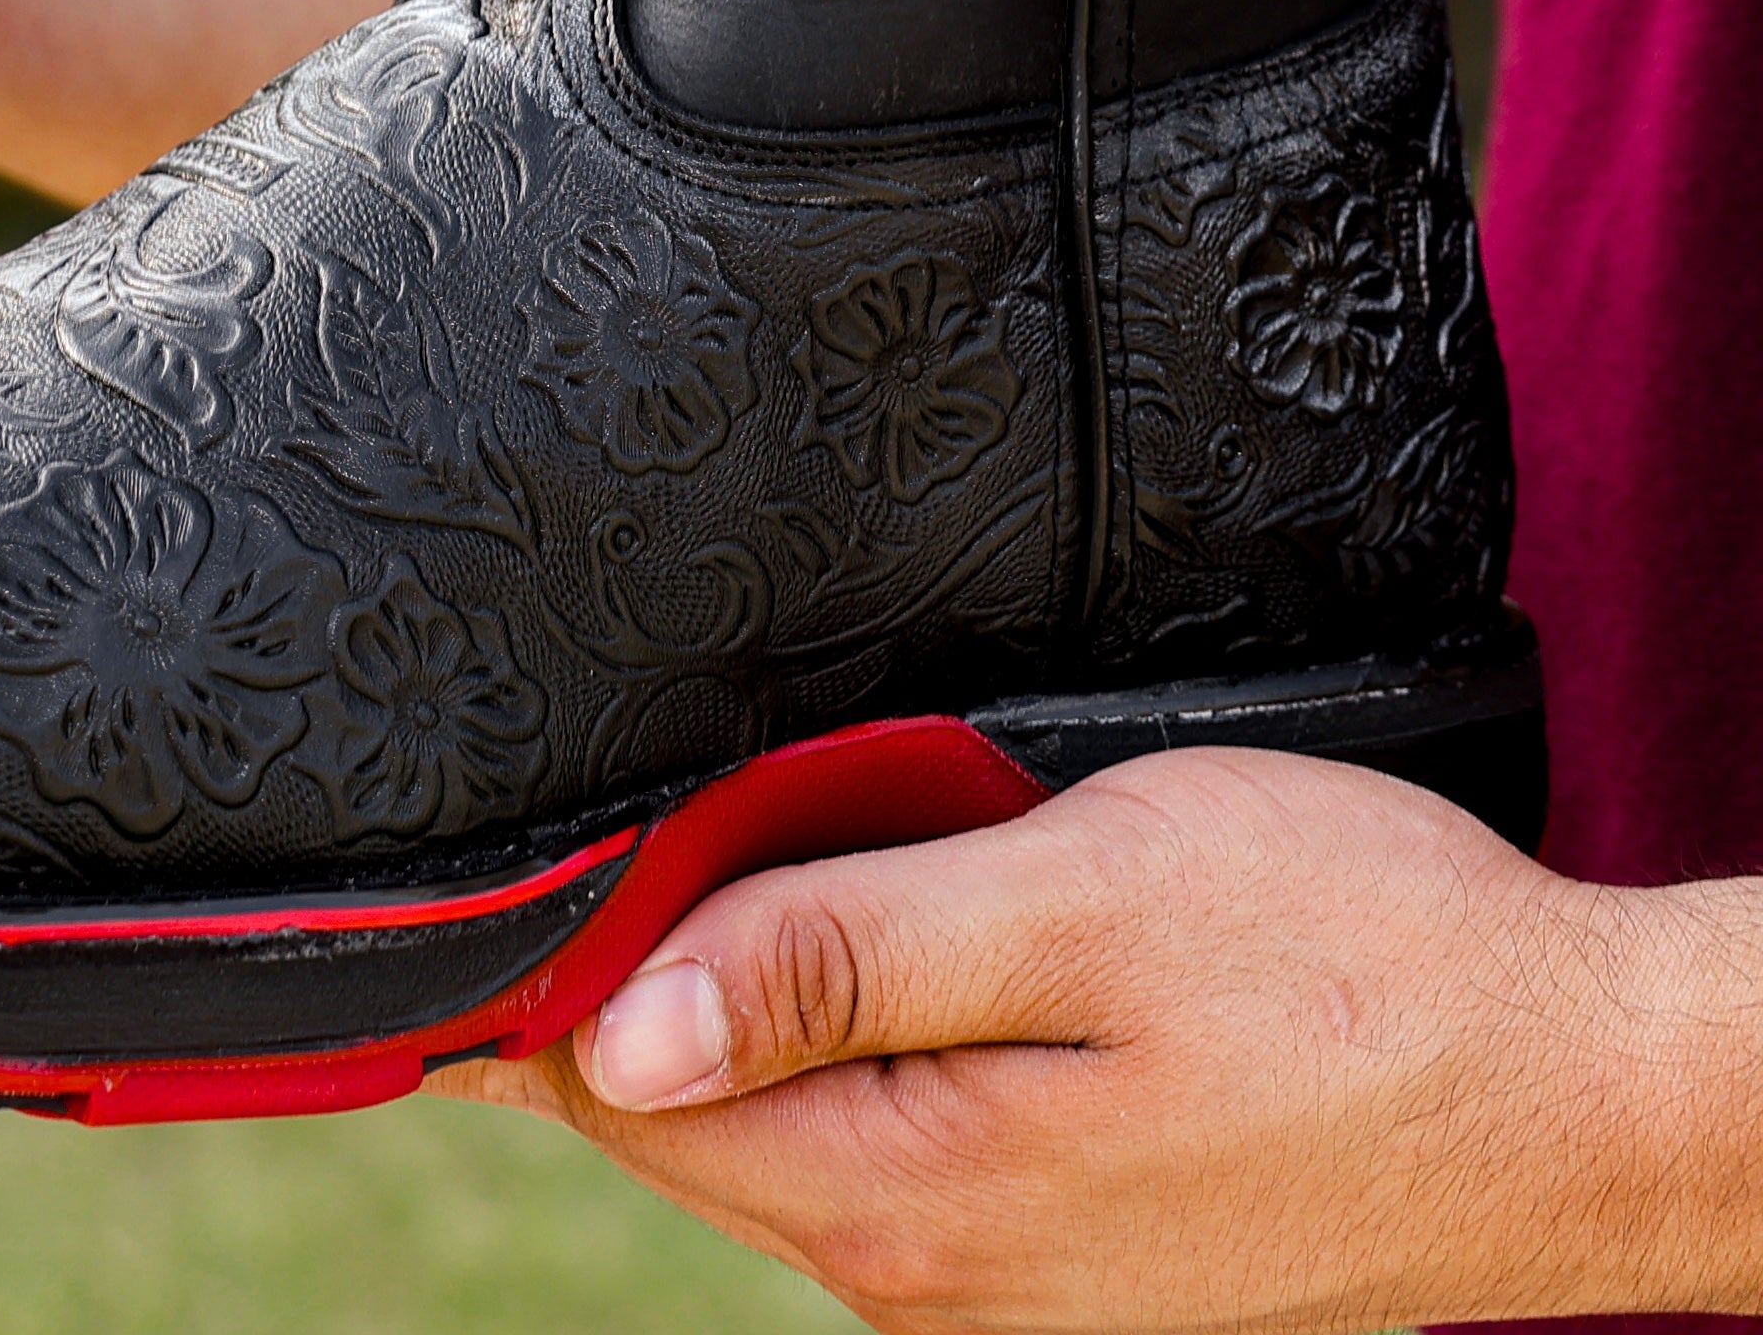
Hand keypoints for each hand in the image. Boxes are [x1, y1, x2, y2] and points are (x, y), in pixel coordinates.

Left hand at [440, 746, 1762, 1332]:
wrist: (1589, 1088)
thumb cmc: (1357, 959)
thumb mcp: (1072, 903)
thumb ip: (834, 962)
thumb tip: (614, 1035)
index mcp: (914, 1202)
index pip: (617, 1097)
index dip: (540, 968)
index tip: (498, 861)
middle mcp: (938, 1283)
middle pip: (689, 1108)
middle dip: (656, 958)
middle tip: (701, 803)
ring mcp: (1010, 1284)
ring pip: (790, 1117)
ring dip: (768, 984)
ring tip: (812, 841)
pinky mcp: (1072, 1250)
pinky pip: (890, 1131)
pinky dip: (857, 1025)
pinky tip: (903, 928)